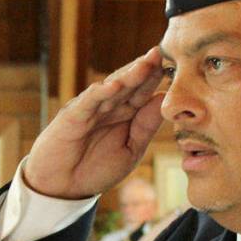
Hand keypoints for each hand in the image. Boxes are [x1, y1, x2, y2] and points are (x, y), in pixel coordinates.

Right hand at [23, 47, 164, 198]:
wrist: (63, 187)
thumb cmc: (95, 170)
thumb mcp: (130, 150)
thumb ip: (146, 127)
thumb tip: (163, 101)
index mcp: (125, 114)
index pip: (144, 92)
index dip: (157, 79)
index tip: (177, 67)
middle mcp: (109, 106)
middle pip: (130, 84)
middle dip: (146, 69)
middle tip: (161, 53)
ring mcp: (91, 109)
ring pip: (112, 88)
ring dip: (128, 75)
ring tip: (145, 63)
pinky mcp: (72, 116)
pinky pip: (88, 102)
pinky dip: (100, 93)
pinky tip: (114, 85)